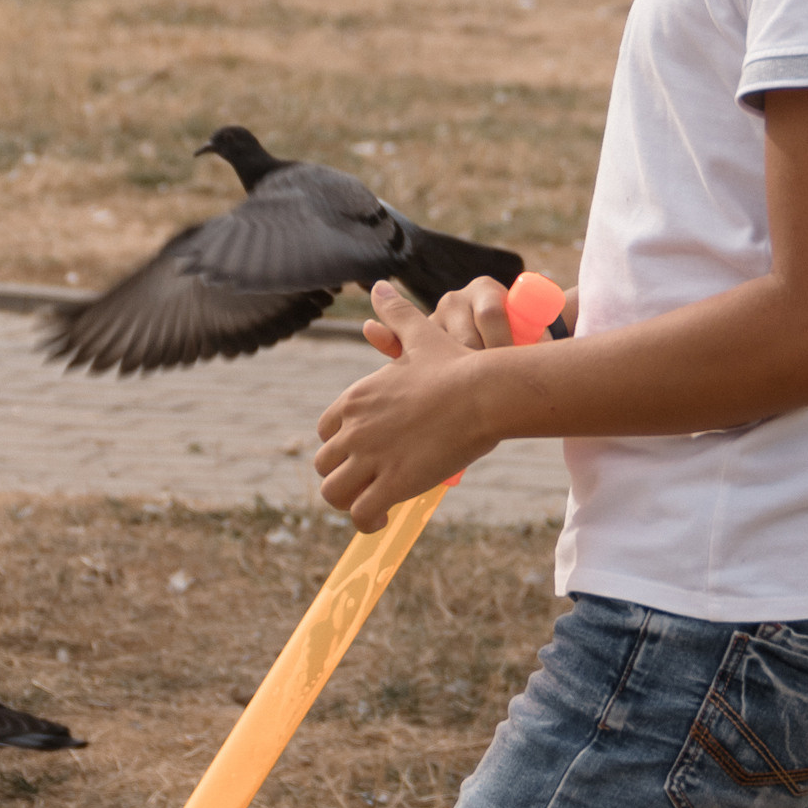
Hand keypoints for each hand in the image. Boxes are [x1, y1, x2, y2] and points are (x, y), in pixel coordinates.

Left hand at [316, 282, 501, 531]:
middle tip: (371, 484)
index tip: (365, 453)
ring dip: (348, 503)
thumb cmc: (457, 366)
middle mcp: (355, 427)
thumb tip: (378, 285)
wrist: (483, 392)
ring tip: (372, 507)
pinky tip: (383, 520)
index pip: (326, 430)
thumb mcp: (419, 337)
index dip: (342, 445)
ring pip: (332, 493)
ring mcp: (371, 456)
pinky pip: (360, 514)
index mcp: (357, 397)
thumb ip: (395, 315)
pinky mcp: (392, 482)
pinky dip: (366, 521)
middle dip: (343, 477)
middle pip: (324, 464)